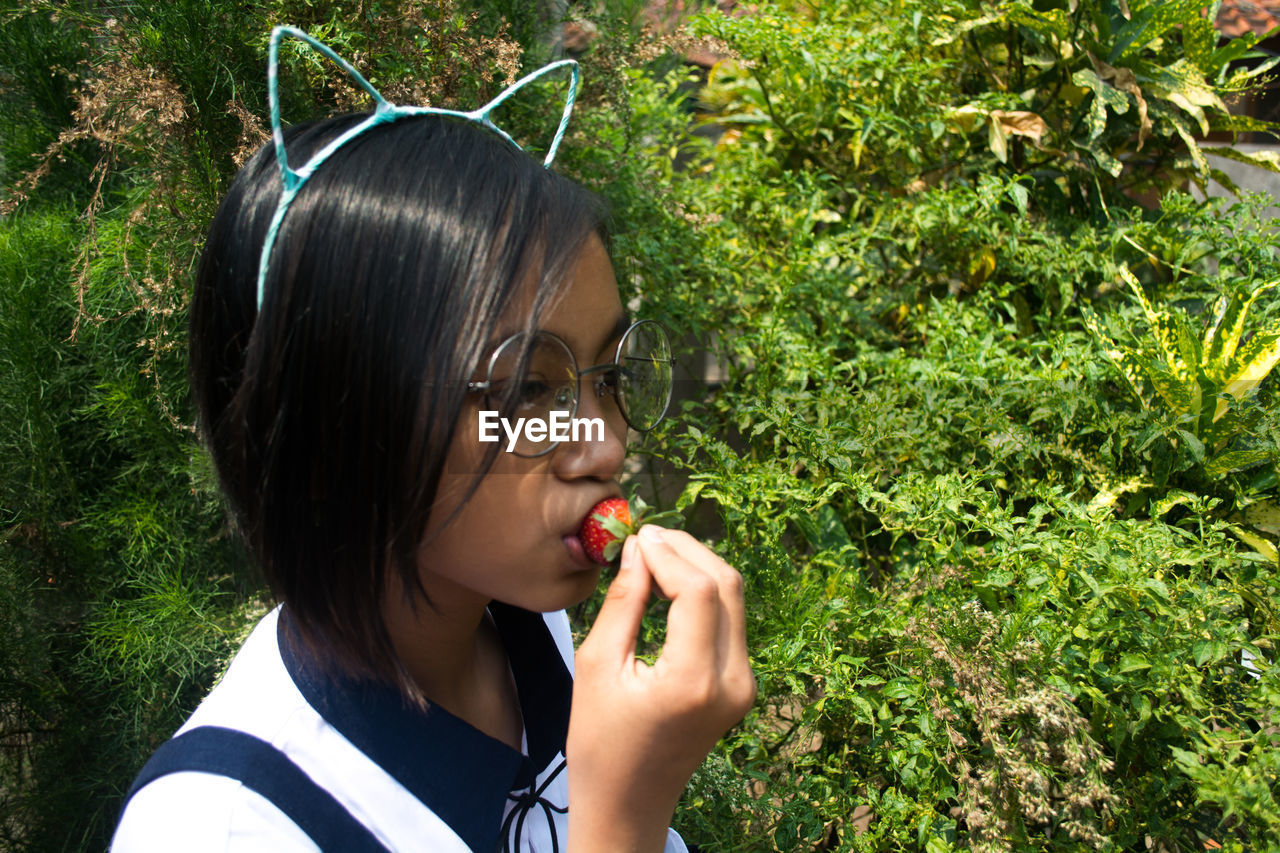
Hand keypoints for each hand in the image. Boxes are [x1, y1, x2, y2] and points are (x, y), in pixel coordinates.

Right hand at [567, 526, 755, 852]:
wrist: (629, 803)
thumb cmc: (600, 744)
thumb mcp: (598, 667)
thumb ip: (622, 603)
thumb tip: (637, 549)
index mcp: (693, 682)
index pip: (698, 590)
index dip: (668, 554)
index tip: (636, 537)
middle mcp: (732, 681)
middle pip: (727, 585)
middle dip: (688, 550)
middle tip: (647, 536)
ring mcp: (744, 685)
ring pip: (734, 598)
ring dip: (698, 567)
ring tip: (653, 555)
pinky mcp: (742, 685)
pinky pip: (730, 621)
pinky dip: (703, 593)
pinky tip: (668, 585)